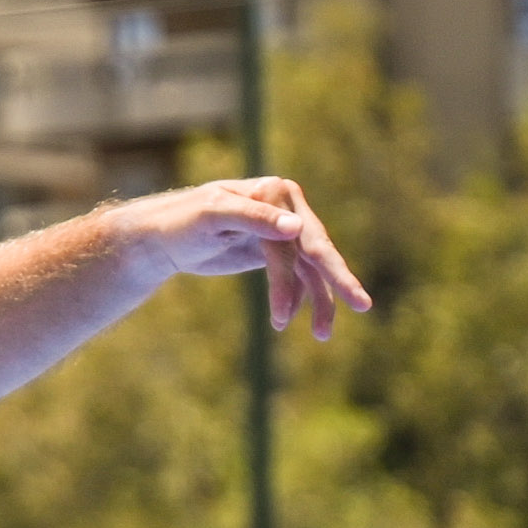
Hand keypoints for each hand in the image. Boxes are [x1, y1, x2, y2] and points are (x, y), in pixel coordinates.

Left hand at [116, 177, 372, 340]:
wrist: (163, 236)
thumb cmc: (183, 220)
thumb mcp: (213, 215)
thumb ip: (254, 218)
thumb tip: (296, 227)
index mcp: (275, 193)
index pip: (295, 236)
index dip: (300, 268)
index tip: (288, 304)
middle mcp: (287, 209)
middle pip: (317, 250)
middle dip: (338, 281)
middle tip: (363, 304)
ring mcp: (284, 233)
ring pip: (312, 270)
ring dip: (321, 302)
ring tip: (322, 335)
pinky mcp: (277, 253)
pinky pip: (299, 279)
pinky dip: (297, 301)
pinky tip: (286, 320)